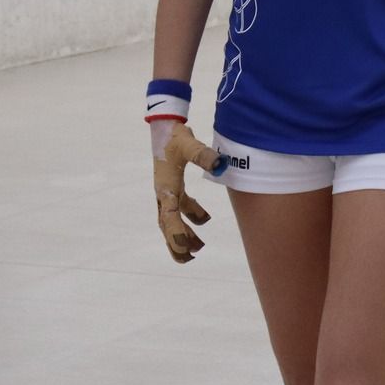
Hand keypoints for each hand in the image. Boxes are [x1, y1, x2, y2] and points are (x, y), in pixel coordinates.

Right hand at [153, 123, 223, 263]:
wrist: (164, 125)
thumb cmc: (174, 135)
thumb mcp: (189, 144)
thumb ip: (204, 155)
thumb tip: (221, 165)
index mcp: (165, 187)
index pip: (169, 217)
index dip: (177, 234)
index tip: (187, 247)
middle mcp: (163, 192)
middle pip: (167, 225)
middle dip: (176, 243)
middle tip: (190, 259)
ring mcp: (166, 191)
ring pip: (173, 220)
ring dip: (184, 234)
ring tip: (199, 248)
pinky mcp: (172, 186)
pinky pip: (180, 209)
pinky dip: (191, 217)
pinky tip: (205, 220)